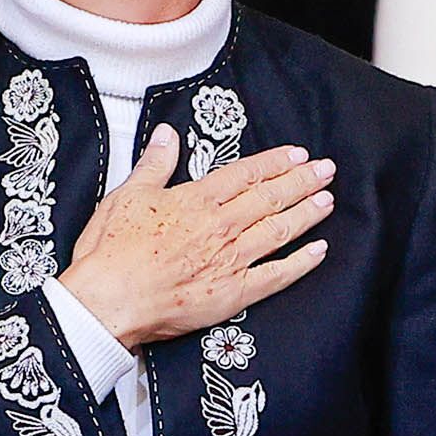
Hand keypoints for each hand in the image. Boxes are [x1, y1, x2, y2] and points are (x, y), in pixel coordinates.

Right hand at [54, 129, 332, 349]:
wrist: (108, 301)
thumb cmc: (111, 252)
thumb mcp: (127, 195)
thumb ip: (154, 164)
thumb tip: (168, 135)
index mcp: (196, 201)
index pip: (245, 174)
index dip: (274, 162)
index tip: (296, 154)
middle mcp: (221, 227)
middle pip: (270, 198)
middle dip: (302, 181)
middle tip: (326, 169)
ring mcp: (231, 261)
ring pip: (279, 231)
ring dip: (306, 213)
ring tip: (327, 200)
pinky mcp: (233, 293)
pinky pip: (276, 276)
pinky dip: (300, 263)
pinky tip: (318, 252)